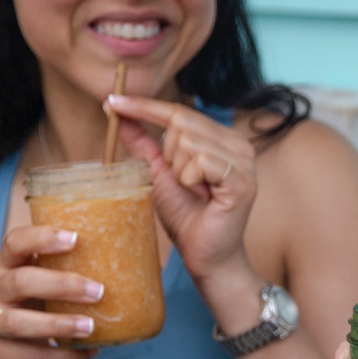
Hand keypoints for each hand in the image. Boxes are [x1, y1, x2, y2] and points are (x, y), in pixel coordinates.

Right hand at [0, 223, 100, 358]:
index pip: (15, 242)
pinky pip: (29, 356)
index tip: (74, 238)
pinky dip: (61, 356)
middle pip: (20, 281)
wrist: (10, 351)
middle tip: (98, 291)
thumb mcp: (50, 282)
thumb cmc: (41, 305)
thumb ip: (79, 269)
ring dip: (57, 324)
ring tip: (90, 327)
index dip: (41, 238)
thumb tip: (145, 260)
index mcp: (9, 264)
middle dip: (61, 285)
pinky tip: (89, 353)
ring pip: (17, 322)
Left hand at [106, 94, 257, 282]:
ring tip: (195, 192)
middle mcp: (239, 144)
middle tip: (184, 183)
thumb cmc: (188, 218)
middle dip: (169, 154)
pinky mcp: (243, 180)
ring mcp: (245, 161)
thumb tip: (117, 112)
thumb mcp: (158, 174)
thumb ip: (143, 143)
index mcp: (222, 139)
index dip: (145, 105)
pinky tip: (203, 196)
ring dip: (179, 171)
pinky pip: (200, 161)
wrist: (207, 257)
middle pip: (182, 123)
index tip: (112, 101)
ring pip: (188, 142)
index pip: (180, 111)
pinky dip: (190, 180)